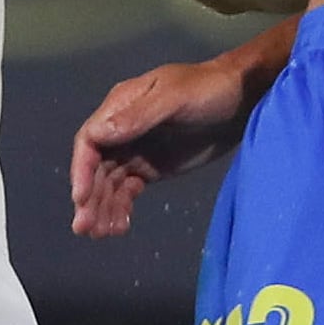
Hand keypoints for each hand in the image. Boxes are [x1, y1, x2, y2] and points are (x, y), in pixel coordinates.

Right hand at [69, 56, 254, 238]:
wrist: (242, 100)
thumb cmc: (208, 90)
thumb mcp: (174, 98)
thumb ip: (138, 116)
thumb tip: (98, 135)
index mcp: (120, 107)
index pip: (90, 141)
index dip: (82, 170)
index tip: (81, 198)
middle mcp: (121, 131)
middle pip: (96, 168)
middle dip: (89, 198)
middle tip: (85, 228)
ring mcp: (136, 151)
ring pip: (109, 184)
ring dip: (102, 208)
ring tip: (102, 234)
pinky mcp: (151, 169)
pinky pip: (128, 191)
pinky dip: (121, 209)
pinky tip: (120, 227)